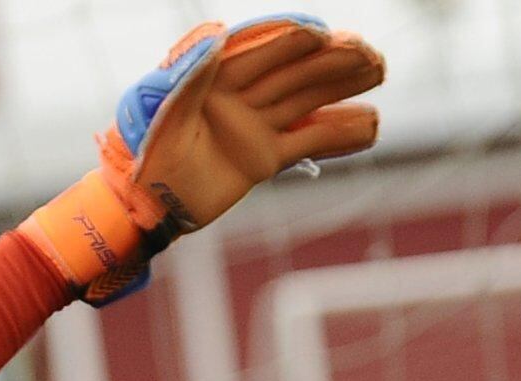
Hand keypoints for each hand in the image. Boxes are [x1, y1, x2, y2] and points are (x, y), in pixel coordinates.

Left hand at [23, 15, 387, 304]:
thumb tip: (217, 36)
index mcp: (213, 79)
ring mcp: (254, 126)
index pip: (259, 53)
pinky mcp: (263, 158)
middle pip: (292, 73)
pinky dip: (339, 136)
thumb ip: (192, 75)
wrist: (142, 207)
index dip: (290, 42)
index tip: (320, 34)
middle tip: (368, 53)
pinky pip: (307, 144)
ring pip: (306, 101)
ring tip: (378, 70)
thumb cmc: (142, 154)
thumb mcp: (161, 113)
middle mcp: (239, 97)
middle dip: (330, 61)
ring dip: (342, 87)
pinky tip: (371, 125)